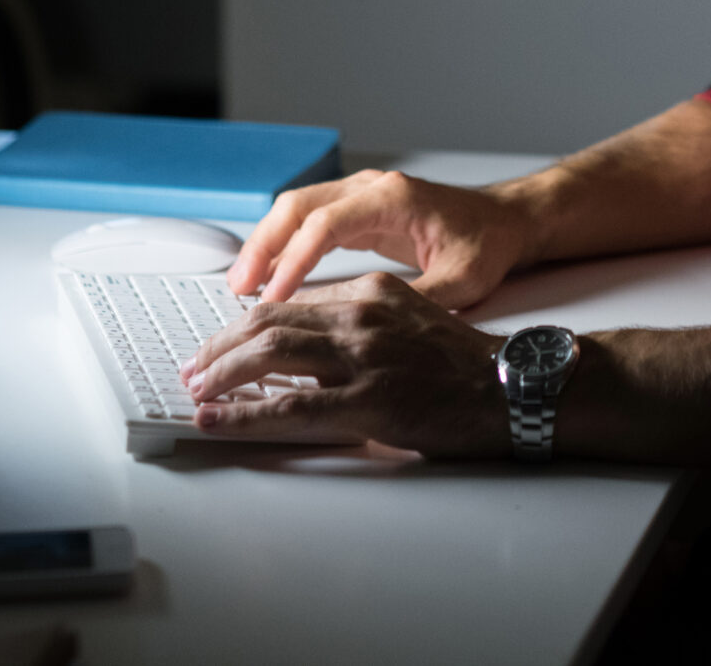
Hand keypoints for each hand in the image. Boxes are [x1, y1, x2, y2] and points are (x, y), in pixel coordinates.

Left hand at [182, 271, 507, 456]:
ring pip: (269, 353)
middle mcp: (363, 314)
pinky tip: (218, 419)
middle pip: (268, 321)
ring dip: (221, 373)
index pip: (290, 301)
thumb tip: (305, 350)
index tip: (221, 342)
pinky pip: (290, 405)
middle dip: (220, 346)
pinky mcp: (369, 400)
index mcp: (372, 291)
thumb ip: (360, 324)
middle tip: (194, 366)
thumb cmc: (465, 365)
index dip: (244, 324)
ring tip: (197, 389)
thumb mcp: (410, 319)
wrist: (515, 389)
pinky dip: (244, 413)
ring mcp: (365, 356)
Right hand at [227, 168, 536, 306]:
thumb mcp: (462, 281)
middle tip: (238, 289)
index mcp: (394, 198)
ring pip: (296, 209)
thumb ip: (419, 302)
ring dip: (266, 244)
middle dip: (263, 246)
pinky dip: (284, 245)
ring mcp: (362, 195)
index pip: (327, 224)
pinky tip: (269, 276)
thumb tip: (375, 332)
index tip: (273, 296)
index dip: (294, 260)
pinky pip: (309, 221)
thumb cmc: (487, 243)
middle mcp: (371, 188)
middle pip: (297, 206)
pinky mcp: (358, 210)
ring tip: (241, 286)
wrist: (505, 220)